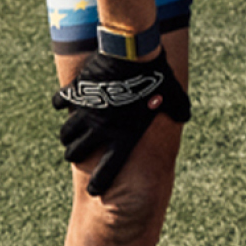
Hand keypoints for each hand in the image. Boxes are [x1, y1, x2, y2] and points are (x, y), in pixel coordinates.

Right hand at [52, 48, 189, 196]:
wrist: (132, 54)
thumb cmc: (156, 76)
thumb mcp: (174, 96)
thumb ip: (179, 110)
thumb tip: (185, 116)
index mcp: (124, 136)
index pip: (108, 170)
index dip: (99, 184)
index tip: (94, 191)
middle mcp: (100, 129)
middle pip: (77, 153)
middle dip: (73, 155)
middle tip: (74, 153)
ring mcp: (86, 111)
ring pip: (66, 132)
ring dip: (66, 135)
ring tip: (67, 136)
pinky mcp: (77, 92)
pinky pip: (60, 102)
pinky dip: (59, 103)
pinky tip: (61, 103)